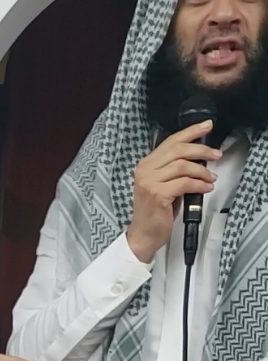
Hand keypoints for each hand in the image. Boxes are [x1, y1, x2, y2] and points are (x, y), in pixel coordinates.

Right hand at [127, 120, 220, 262]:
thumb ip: (173, 169)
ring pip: (183, 166)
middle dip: (201, 150)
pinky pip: (185, 183)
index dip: (190, 132)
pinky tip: (206, 188)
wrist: (144, 234)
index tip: (207, 126)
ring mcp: (150, 182)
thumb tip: (199, 157)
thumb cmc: (155, 212)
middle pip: (178, 150)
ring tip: (211, 178)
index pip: (170, 142)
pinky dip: (199, 184)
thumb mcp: (163, 185)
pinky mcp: (157, 194)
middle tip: (216, 154)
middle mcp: (145, 170)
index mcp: (146, 165)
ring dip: (202, 171)